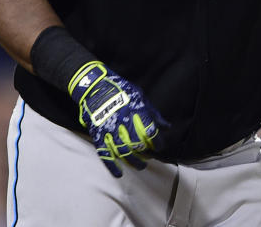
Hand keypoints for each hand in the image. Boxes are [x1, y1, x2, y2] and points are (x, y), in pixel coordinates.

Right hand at [68, 61, 168, 176]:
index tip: (159, 146)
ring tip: (141, 166)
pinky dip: (111, 165)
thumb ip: (153, 113)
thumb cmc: (120, 90)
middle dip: (145, 153)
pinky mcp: (98, 134)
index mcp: (135, 109)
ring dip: (132, 161)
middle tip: (150, 158)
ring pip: (122, 150)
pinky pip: (104, 153)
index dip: (157, 141)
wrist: (94, 86)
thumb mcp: (140, 96)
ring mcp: (109, 128)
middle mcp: (122, 120)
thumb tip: (166, 127)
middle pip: (136, 143)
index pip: (149, 130)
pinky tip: (119, 173)